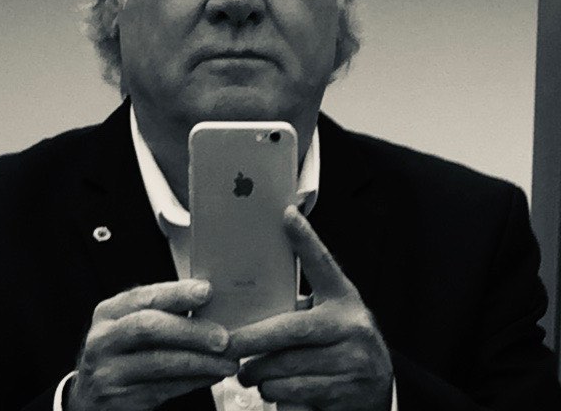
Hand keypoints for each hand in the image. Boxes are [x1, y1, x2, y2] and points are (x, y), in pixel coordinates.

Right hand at [67, 279, 238, 410]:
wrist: (89, 398)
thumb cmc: (121, 352)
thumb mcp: (129, 324)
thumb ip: (160, 312)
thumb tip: (207, 299)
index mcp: (109, 312)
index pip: (144, 297)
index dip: (177, 293)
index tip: (206, 291)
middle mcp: (104, 340)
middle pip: (149, 328)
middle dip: (191, 330)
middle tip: (223, 337)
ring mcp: (108, 372)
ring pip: (159, 363)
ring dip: (200, 362)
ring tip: (226, 361)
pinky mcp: (120, 400)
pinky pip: (163, 389)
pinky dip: (192, 382)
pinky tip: (211, 376)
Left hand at [230, 206, 392, 410]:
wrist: (379, 386)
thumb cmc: (341, 344)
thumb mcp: (329, 314)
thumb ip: (300, 303)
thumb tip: (253, 288)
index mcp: (343, 298)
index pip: (322, 263)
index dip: (305, 239)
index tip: (287, 214)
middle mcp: (352, 325)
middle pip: (291, 329)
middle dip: (252, 339)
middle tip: (228, 344)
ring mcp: (354, 360)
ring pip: (288, 367)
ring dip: (261, 373)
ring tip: (248, 372)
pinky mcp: (349, 392)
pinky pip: (297, 393)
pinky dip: (277, 393)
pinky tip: (271, 388)